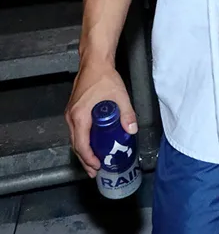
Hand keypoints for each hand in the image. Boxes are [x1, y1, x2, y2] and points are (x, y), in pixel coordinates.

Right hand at [65, 60, 136, 177]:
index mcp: (80, 116)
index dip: (89, 158)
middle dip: (85, 159)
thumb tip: (132, 130)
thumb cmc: (104, 77)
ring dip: (84, 151)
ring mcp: (71, 114)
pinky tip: (92, 143)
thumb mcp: (120, 96)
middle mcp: (71, 117)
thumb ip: (127, 114)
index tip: (97, 166)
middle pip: (76, 144)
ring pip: (75, 138)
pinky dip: (83, 140)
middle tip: (95, 170)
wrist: (94, 62)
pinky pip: (77, 130)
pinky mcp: (74, 110)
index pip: (81, 144)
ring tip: (94, 161)